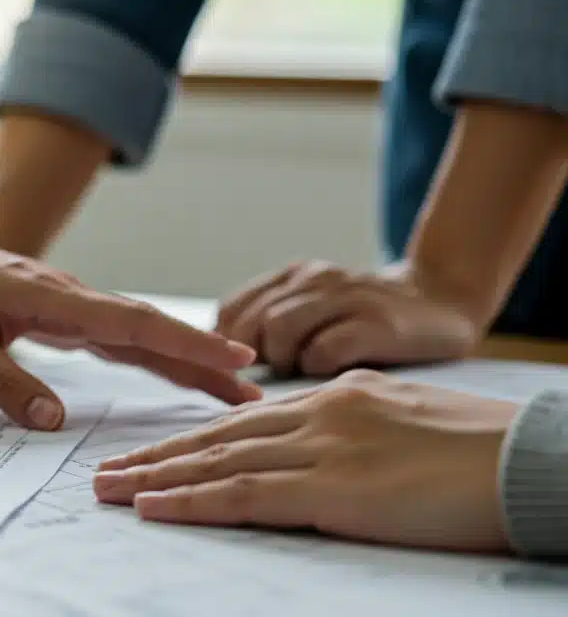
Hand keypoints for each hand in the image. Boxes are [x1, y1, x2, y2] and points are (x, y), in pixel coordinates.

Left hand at [0, 225, 258, 431]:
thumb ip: (3, 381)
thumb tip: (54, 422)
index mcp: (49, 298)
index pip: (132, 323)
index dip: (185, 344)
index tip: (234, 359)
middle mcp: (65, 296)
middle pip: (147, 329)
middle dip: (201, 358)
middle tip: (252, 386)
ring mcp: (61, 302)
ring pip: (134, 331)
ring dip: (180, 356)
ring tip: (226, 383)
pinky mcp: (51, 310)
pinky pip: (110, 333)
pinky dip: (146, 350)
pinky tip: (164, 362)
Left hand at [93, 370, 517, 553]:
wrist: (533, 458)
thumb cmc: (486, 449)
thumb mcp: (411, 422)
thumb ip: (358, 428)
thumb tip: (329, 448)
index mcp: (339, 396)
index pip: (247, 422)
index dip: (194, 440)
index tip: (154, 453)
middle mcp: (321, 414)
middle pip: (217, 438)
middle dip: (156, 456)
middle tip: (104, 471)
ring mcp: (324, 449)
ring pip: (217, 462)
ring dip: (156, 478)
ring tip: (107, 490)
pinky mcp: (334, 488)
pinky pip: (244, 494)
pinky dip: (191, 501)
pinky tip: (153, 507)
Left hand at [215, 260, 480, 376]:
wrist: (443, 299)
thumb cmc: (365, 321)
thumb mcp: (313, 311)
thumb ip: (272, 328)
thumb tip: (221, 369)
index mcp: (292, 277)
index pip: (232, 309)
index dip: (224, 348)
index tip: (234, 376)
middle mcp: (314, 279)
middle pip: (250, 321)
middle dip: (250, 361)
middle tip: (269, 386)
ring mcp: (346, 297)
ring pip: (280, 329)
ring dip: (283, 363)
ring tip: (301, 379)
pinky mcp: (378, 323)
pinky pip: (325, 349)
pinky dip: (318, 369)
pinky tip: (330, 378)